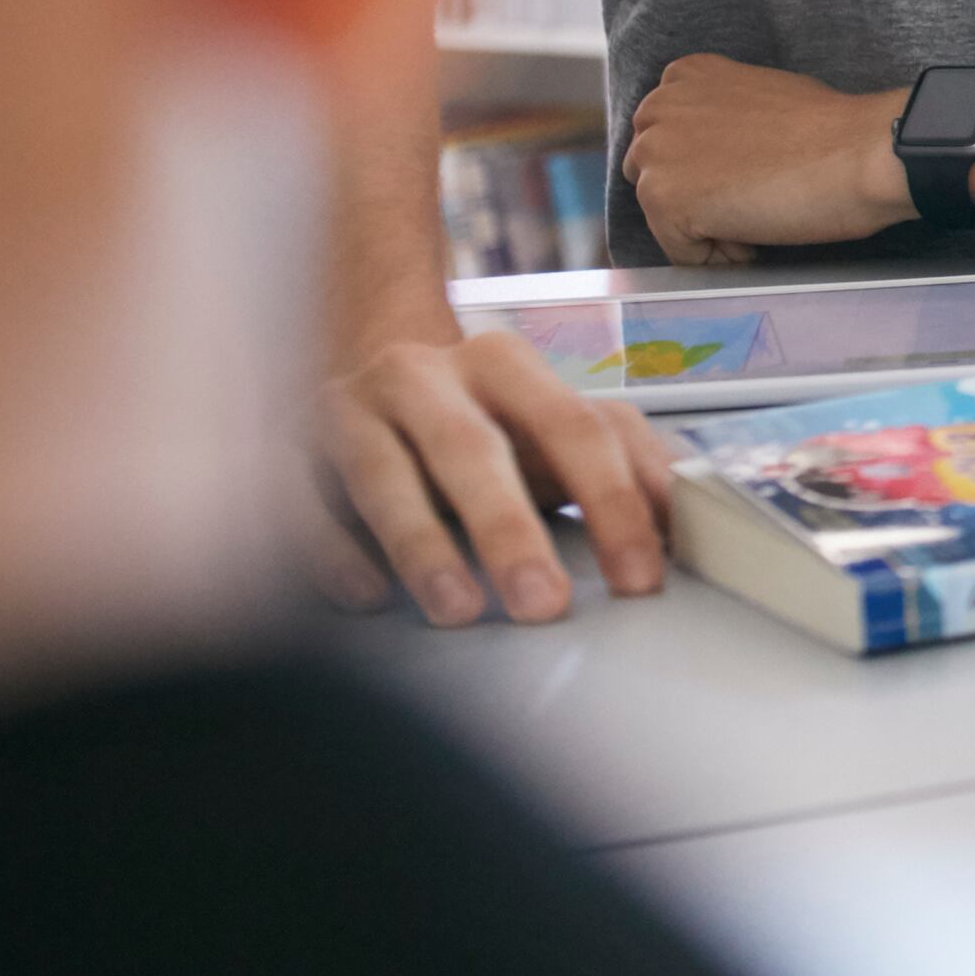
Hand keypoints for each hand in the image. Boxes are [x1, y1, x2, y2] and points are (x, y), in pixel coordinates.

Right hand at [309, 326, 680, 627]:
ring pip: (383, 475)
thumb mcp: (550, 427)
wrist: (358, 371)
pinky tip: (364, 595)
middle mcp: (422, 376)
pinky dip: (332, 550)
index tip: (639, 579)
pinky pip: (299, 501)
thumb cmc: (474, 418)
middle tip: (545, 605)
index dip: (614, 503)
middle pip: (472, 449)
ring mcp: (347, 409)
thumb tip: (689, 518)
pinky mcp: (285, 449)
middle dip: (510, 531)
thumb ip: (625, 459)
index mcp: (505, 364)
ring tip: (460, 610)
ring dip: (423, 546)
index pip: (575, 428)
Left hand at [625, 55, 910, 254]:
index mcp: (683, 76)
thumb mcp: (763, 93)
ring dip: (709, 229)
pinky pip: (681, 250)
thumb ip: (723, 113)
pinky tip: (758, 239)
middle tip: (755, 200)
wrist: (860, 151)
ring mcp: (655, 153)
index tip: (749, 174)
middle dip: (696, 196)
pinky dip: (719, 258)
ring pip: (665, 215)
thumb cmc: (833, 129)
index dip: (707, 166)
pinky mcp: (663, 197)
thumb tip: (722, 150)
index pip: (668, 138)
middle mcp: (657, 108)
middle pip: (654, 176)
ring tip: (760, 219)